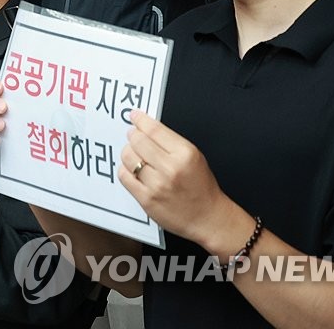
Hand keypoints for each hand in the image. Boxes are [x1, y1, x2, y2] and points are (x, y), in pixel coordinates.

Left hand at [119, 110, 239, 249]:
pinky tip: (134, 171)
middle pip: (137, 141)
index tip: (135, 116)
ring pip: (128, 157)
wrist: (208, 218)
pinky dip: (126, 170)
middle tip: (134, 136)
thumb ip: (170, 141)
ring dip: (128, 153)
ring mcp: (157, 185)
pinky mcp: (146, 199)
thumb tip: (146, 126)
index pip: (154, 129)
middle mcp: (171, 168)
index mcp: (185, 154)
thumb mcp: (194, 157)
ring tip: (135, 155)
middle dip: (133, 135)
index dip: (140, 120)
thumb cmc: (202, 187)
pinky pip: (124, 176)